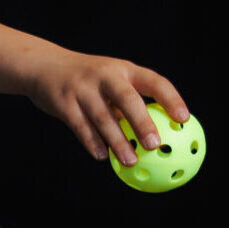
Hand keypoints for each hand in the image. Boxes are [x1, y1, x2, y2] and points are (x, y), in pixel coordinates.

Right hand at [28, 55, 188, 164]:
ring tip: (131, 161)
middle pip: (128, 99)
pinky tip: (103, 156)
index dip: (171, 99)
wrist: (45, 67)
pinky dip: (93, 143)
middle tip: (155, 145)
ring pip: (104, 118)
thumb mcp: (111, 80)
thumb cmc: (88, 80)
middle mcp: (105, 76)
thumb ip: (129, 102)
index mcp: (124, 69)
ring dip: (118, 142)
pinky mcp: (64, 103)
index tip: (183, 119)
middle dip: (142, 122)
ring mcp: (83, 89)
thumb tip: (157, 134)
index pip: (154, 81)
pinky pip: (81, 127)